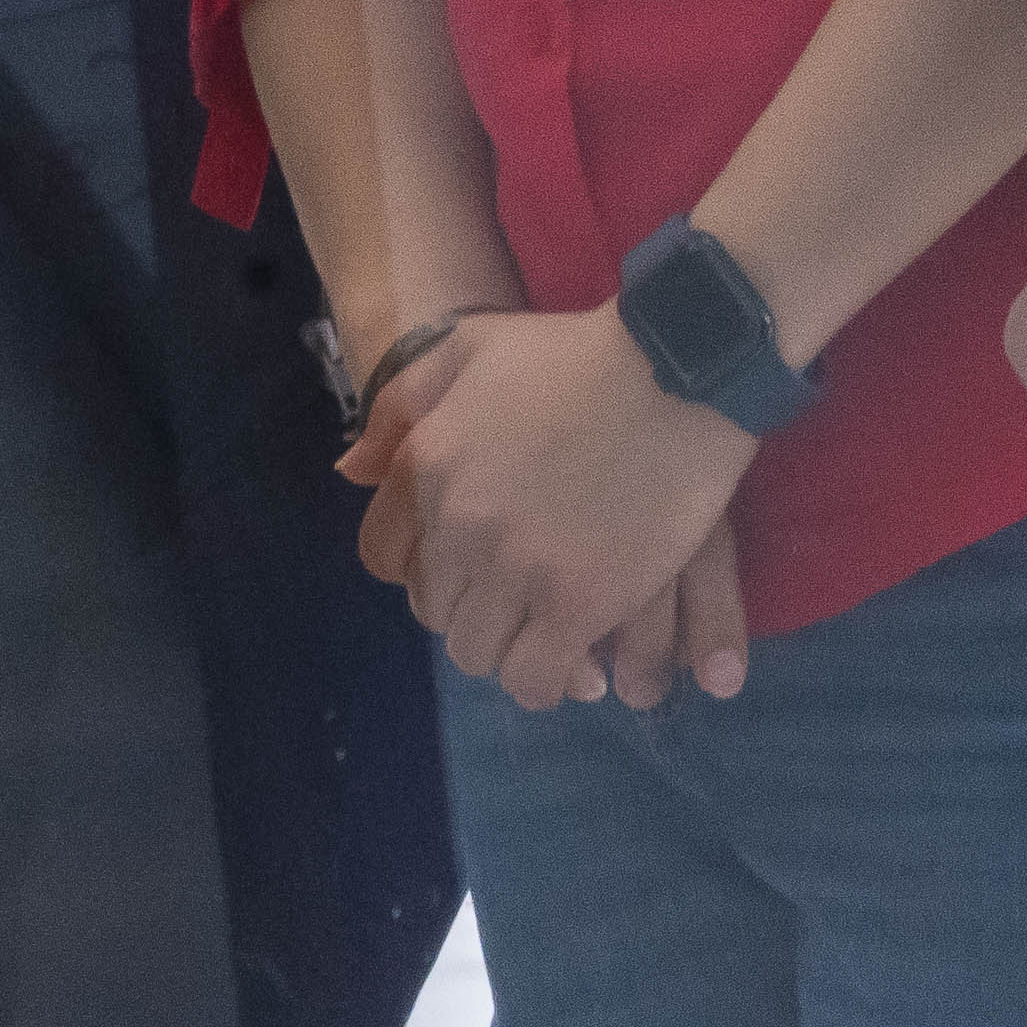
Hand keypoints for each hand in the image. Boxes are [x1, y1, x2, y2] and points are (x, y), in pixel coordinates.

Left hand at [343, 305, 758, 706]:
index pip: (385, 558)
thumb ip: (402, 404)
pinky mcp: (578, 604)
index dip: (419, 571)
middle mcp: (458, 526)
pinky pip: (535, 677)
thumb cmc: (577, 353)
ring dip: (507, 648)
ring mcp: (516, 569)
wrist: (674, 369)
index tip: (461, 568)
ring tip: (545, 633)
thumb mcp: (469, 347)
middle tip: (517, 599)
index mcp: (428, 466)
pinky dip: (547, 679)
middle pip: (436, 611)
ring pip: (479, 653)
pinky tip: (575, 662)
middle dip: (470, 609)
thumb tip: (352, 470)